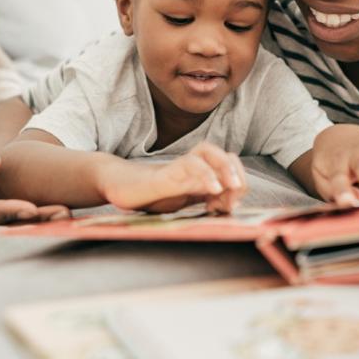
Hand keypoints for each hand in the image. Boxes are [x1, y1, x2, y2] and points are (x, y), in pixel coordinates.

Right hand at [0, 139, 70, 225]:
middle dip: (31, 224)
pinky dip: (47, 222)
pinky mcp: (11, 230)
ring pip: (19, 231)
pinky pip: (28, 228)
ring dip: (45, 225)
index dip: (4, 213)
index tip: (30, 208)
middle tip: (59, 214)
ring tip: (66, 214)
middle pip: (3, 228)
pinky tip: (67, 215)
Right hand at [99, 142, 247, 213]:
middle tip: (235, 196)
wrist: (120, 188)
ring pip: (208, 152)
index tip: (232, 205)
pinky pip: (188, 164)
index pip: (230, 166)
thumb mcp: (186, 201)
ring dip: (225, 167)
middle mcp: (192, 165)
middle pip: (224, 155)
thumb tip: (231, 206)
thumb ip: (206, 201)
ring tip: (232, 186)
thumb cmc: (152, 195)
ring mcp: (178, 167)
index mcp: (199, 173)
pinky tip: (213, 189)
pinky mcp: (165, 173)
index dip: (239, 183)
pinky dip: (205, 174)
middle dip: (237, 173)